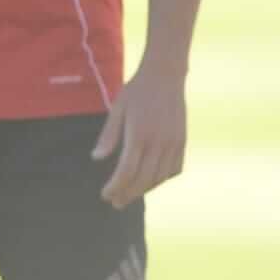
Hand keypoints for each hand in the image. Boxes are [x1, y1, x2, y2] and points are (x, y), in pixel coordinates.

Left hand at [94, 67, 186, 209]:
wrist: (166, 76)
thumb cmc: (136, 91)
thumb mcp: (117, 109)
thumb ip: (109, 135)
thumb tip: (96, 158)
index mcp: (139, 134)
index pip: (127, 170)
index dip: (116, 186)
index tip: (105, 195)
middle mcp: (159, 142)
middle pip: (144, 178)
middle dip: (128, 193)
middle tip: (115, 203)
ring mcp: (174, 143)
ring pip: (160, 176)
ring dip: (145, 189)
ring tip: (130, 195)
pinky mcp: (182, 141)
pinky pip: (175, 168)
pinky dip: (163, 179)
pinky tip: (151, 182)